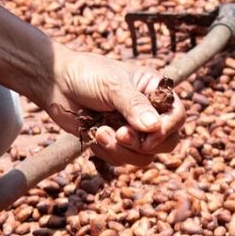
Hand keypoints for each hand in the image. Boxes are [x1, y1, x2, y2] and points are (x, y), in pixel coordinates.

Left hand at [42, 46, 185, 166]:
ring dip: (121, 150)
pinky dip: (107, 152)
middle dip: (143, 145)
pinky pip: (121, 160)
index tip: (148, 135)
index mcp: (155, 91)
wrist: (56, 83)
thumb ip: (134, 105)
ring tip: (100, 132)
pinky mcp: (114, 144)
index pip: (178, 116)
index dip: (168, 129)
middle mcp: (148, 113)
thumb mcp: (112, 85)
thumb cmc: (87, 75)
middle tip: (120, 135)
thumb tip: (154, 127)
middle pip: (166, 143)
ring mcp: (132, 131)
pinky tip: (94, 134)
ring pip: (143, 157)